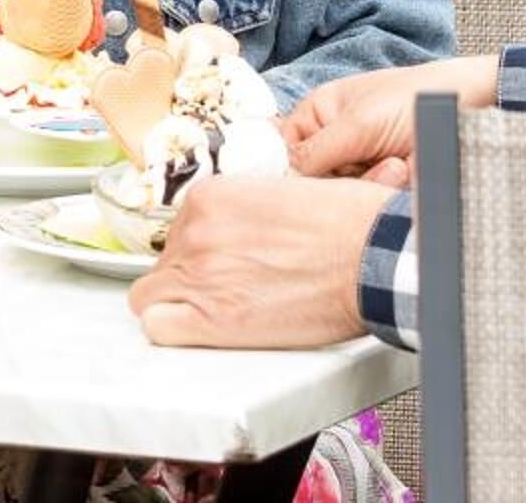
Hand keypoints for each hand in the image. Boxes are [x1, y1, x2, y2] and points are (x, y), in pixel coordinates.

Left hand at [127, 174, 395, 348]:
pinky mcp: (213, 315)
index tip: (222, 265)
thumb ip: (243, 212)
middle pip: (164, 264)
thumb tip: (235, 234)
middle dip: (189, 279)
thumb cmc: (348, 225)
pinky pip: (159, 326)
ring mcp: (199, 271)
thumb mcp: (280, 193)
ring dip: (181, 305)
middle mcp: (194, 231)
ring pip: (153, 295)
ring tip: (222, 313)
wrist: (373, 256)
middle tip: (228, 292)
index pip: (175, 232)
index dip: (198, 253)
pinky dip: (173, 331)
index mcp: (208, 197)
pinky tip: (202, 332)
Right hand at [283, 53, 499, 178]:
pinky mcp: (382, 185)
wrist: (473, 111)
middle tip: (362, 164)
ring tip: (395, 164)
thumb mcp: (358, 122)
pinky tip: (404, 172)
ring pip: (339, 193)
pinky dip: (384, 190)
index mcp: (318, 113)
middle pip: (309, 176)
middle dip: (335, 177)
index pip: (281, 146)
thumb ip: (314, 151)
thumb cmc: (413, 101)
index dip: (284, 165)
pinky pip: (366, 201)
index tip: (294, 182)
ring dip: (366, 183)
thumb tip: (280, 178)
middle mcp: (334, 141)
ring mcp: (359, 165)